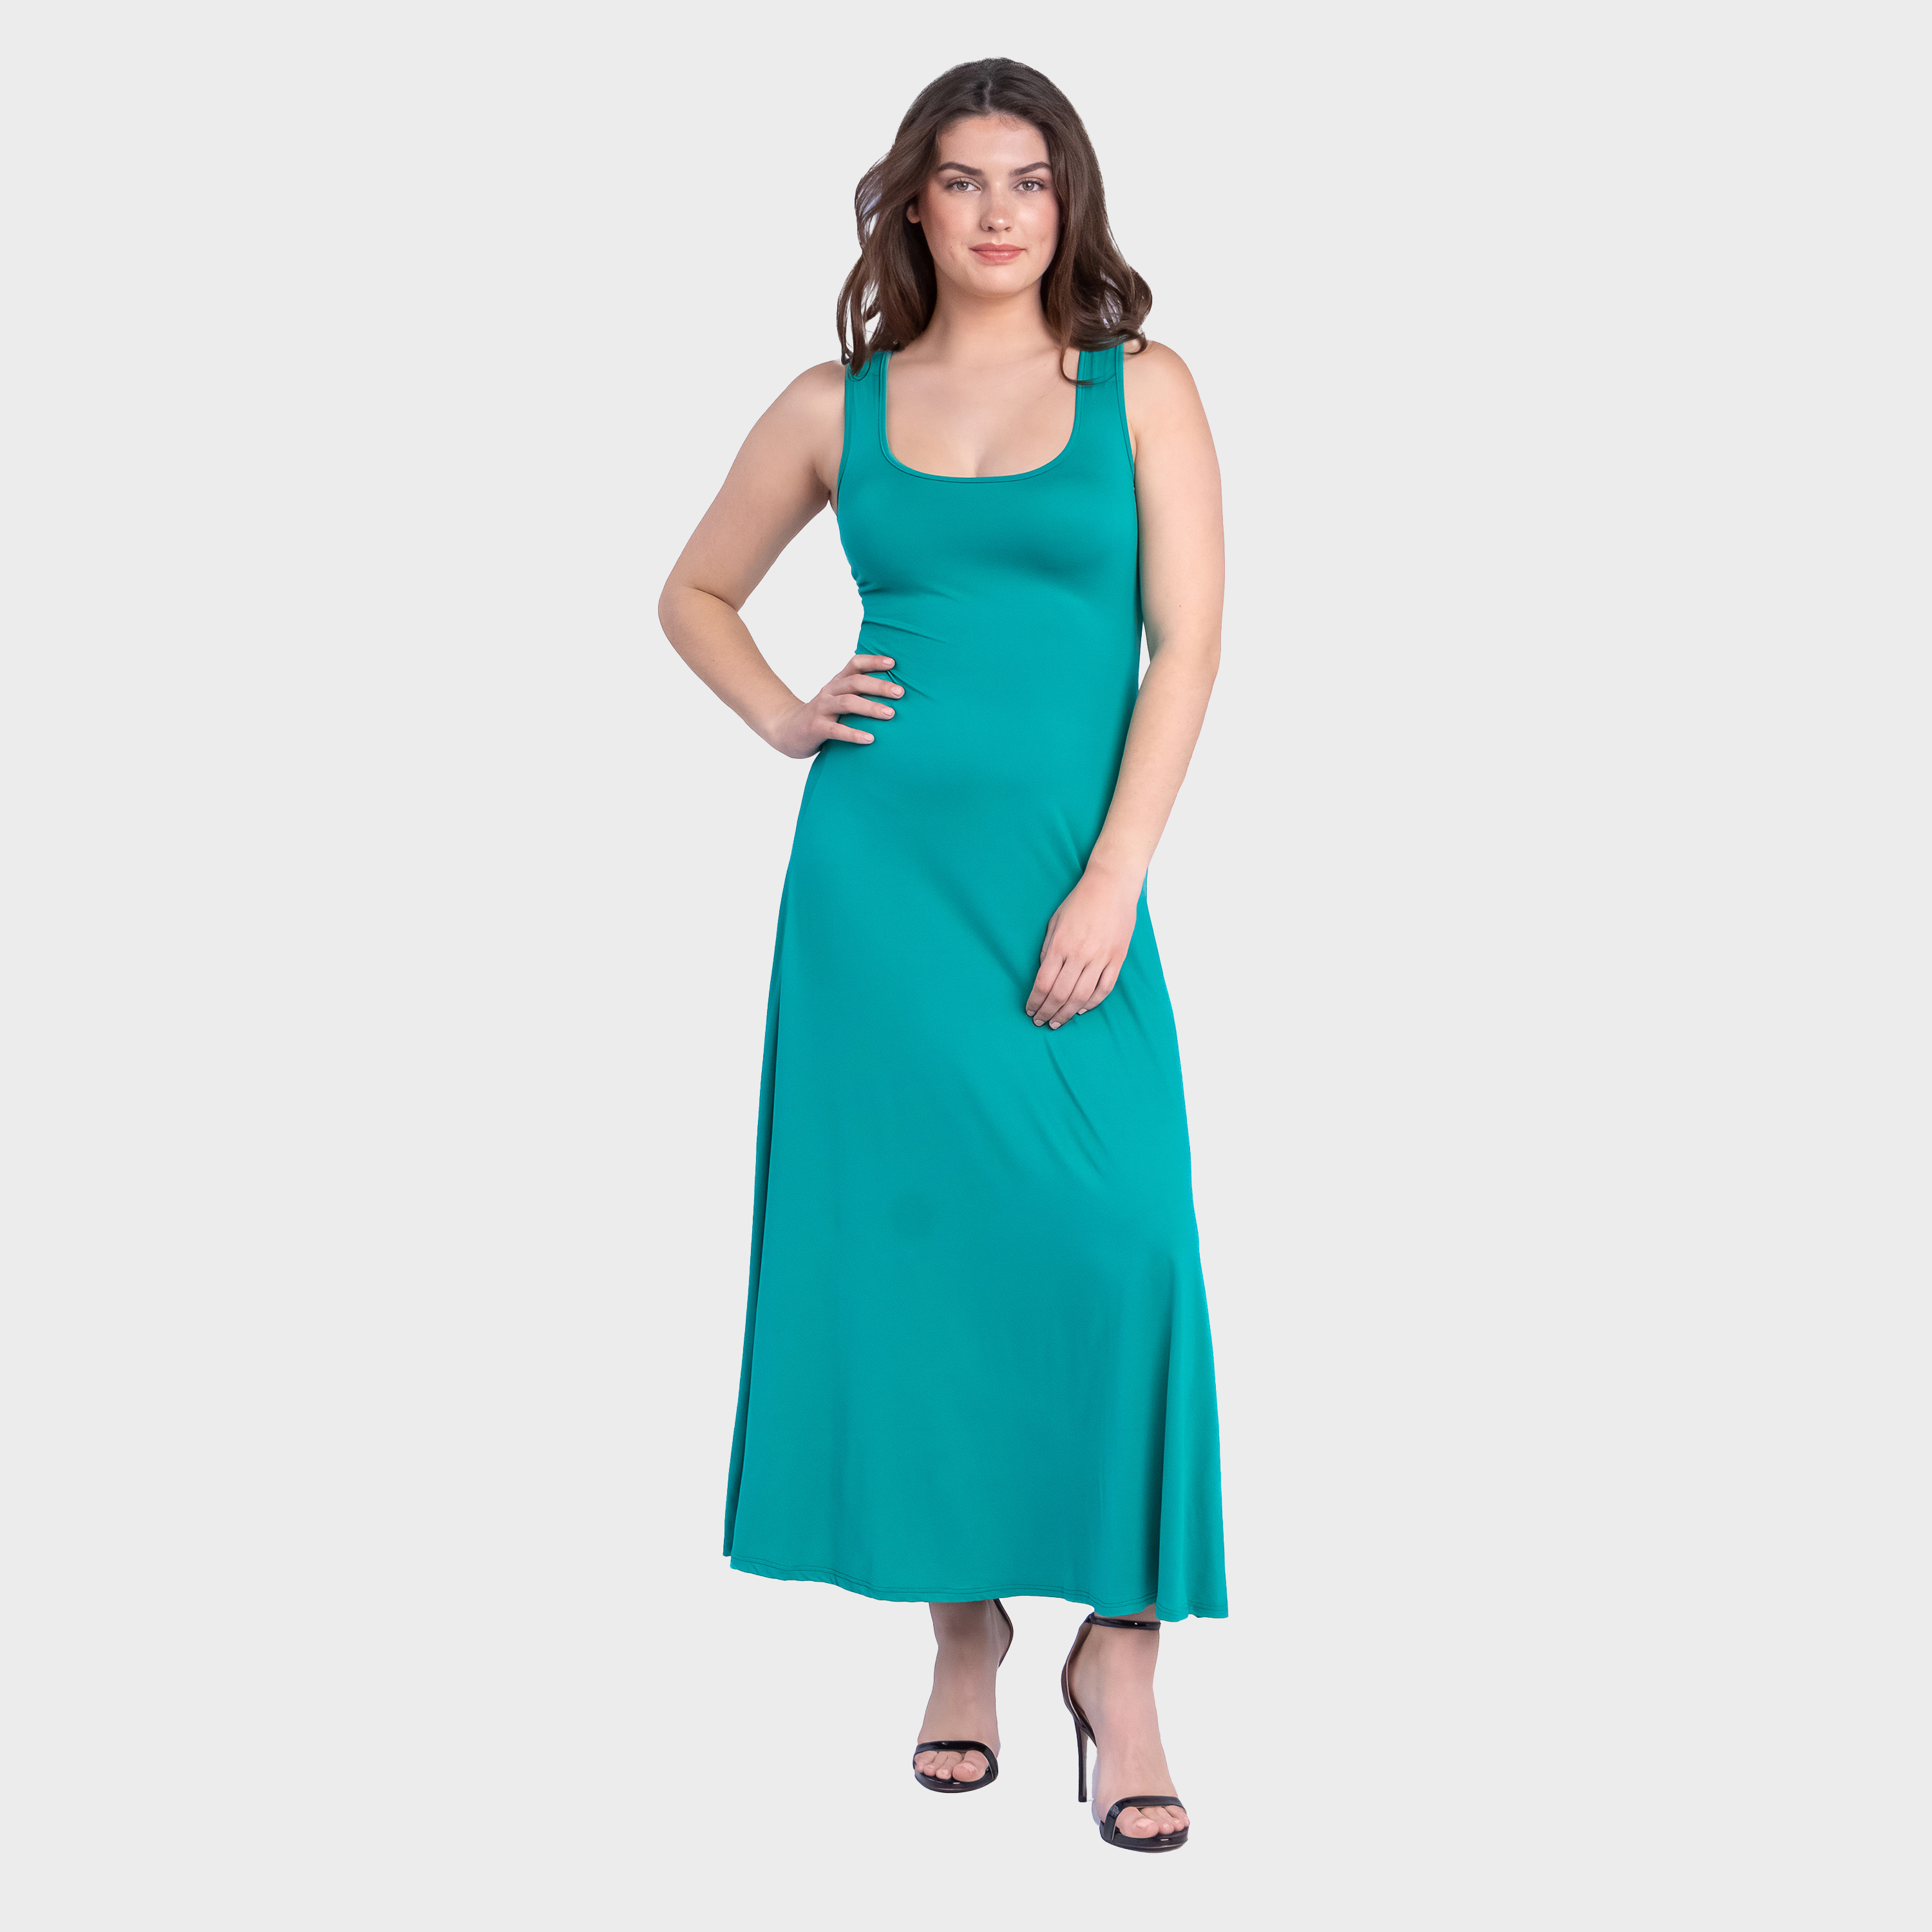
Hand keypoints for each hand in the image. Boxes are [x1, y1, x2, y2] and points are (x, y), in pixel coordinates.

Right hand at [762, 654, 902, 759]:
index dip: (873, 661)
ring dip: (870, 707)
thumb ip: (857, 695)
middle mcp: (829, 692)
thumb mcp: (837, 700)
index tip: (893, 663)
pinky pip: (836, 730)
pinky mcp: (816, 728)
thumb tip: (892, 694)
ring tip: (890, 714)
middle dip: (879, 686)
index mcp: (836, 683)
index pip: (854, 664)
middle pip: (855, 682)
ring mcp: (821, 709)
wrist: (786, 731)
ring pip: (847, 703)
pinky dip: (854, 734)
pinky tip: (870, 739)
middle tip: (900, 693)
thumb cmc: (821, 716)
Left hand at [1026, 868, 1140, 1028]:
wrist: (1111, 886)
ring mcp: (1101, 958)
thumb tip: (1044, 974)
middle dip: (1048, 1012)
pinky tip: (1081, 1009)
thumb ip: (1048, 949)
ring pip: (1082, 997)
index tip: (1030, 1010)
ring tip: (1057, 1022)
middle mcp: (1080, 954)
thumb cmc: (1079, 901)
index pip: (1043, 983)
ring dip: (1067, 1013)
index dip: (1035, 1001)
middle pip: (1061, 994)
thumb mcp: (1054, 922)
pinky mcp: (1117, 958)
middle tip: (1041, 1022)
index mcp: (1060, 945)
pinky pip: (1104, 988)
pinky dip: (1092, 1003)